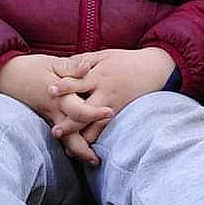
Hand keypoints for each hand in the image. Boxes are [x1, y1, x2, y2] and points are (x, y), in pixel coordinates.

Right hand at [0, 54, 113, 162]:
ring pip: (63, 139)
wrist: (5, 74)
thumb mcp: (53, 63)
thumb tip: (87, 66)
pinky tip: (80, 152)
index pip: (77, 109)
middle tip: (98, 158)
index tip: (109, 113)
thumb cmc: (31, 67)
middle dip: (84, 147)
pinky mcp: (46, 118)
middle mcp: (53, 111)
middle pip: (69, 135)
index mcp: (57, 96)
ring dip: (77, 151)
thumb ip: (71, 67)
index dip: (94, 113)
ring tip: (93, 161)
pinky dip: (69, 144)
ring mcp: (48, 117)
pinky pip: (59, 135)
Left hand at [48, 48, 176, 142]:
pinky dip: (95, 139)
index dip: (65, 86)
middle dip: (70, 122)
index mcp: (98, 75)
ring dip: (81, 138)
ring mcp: (113, 105)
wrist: (154, 69)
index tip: (50, 90)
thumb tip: (62, 68)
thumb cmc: (125, 60)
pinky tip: (84, 149)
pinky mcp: (120, 114)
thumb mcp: (103, 55)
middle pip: (85, 109)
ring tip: (68, 149)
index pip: (79, 81)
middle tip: (55, 132)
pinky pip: (106, 129)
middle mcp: (105, 92)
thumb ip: (82, 61)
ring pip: (95, 125)